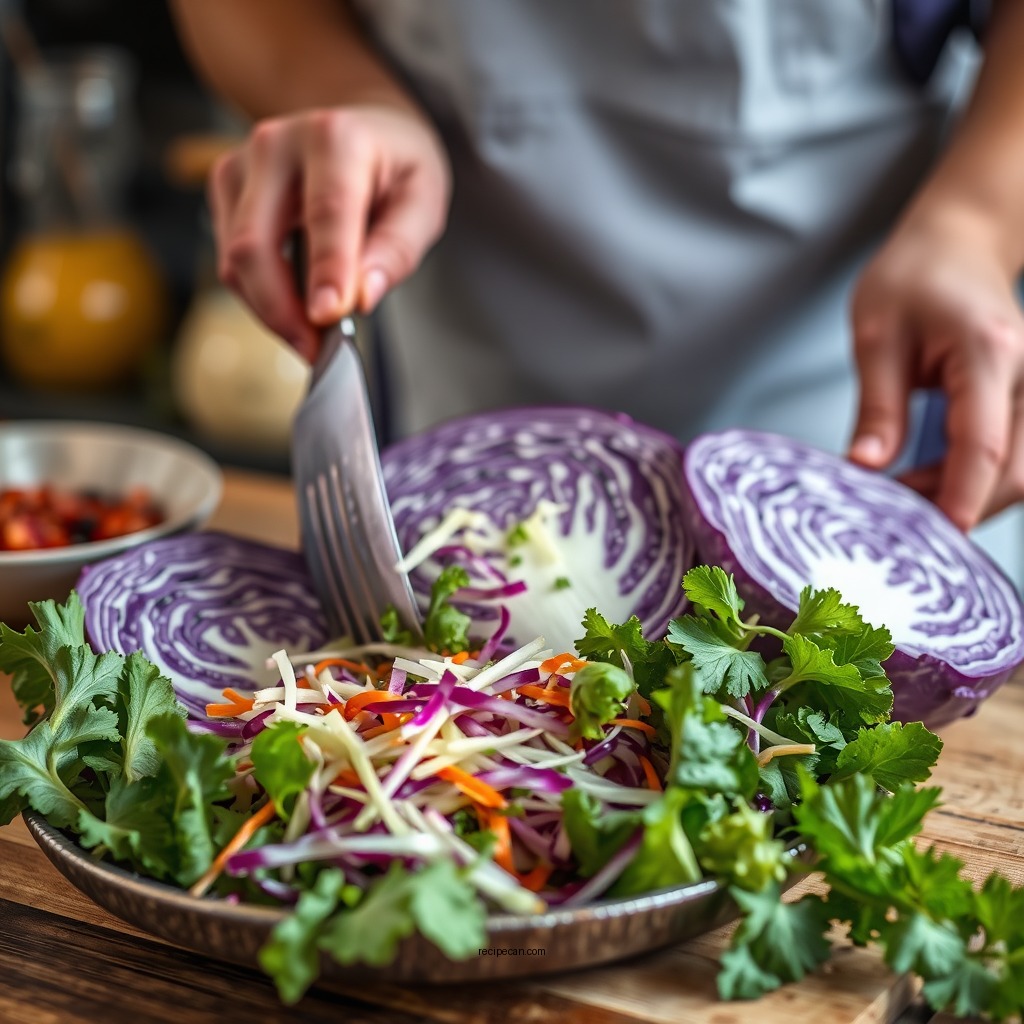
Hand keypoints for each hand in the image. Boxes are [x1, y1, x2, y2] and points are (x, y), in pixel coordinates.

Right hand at [208, 104, 450, 360]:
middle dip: (282, 310)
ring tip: (313, 334)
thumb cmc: (396, 168)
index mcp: (336, 138)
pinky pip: (229, 260)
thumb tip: (363, 296)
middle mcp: (277, 143)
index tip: (328, 317)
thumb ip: (398, 249)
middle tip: (316, 351)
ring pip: (235, 259)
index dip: (326, 270)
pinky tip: (295, 301)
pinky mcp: (225, 186)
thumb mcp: (423, 202)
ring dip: (271, 310)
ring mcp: (241, 163)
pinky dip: (261, 294)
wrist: (362, 127)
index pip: (326, 213)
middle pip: (256, 243)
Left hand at [848, 203, 1023, 529]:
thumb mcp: (875, 337)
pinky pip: (1017, 455)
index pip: (983, 442)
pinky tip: (930, 484)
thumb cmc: (912, 278)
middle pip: (1018, 469)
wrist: (955, 245)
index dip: (960, 494)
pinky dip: (978, 480)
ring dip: (970, 496)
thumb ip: (877, 406)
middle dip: (962, 505)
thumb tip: (866, 467)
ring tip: (906, 499)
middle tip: (898, 520)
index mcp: (988, 351)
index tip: (937, 533)